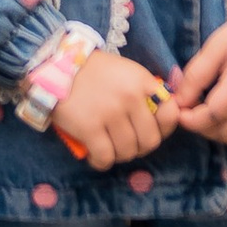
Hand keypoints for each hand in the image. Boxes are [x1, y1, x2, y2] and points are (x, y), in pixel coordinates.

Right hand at [54, 45, 180, 167]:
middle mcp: (130, 97)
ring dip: (119, 155)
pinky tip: (95, 156)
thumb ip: (145, 91)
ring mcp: (110, 113)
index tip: (149, 130)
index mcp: (142, 81)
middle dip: (139, 147)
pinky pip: (105, 158)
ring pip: (128, 152)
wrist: (55, 65)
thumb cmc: (93, 71)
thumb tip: (165, 118)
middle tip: (126, 144)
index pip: (171, 114)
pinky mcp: (89, 127)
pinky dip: (101, 162)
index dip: (163, 128)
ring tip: (108, 147)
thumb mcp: (126, 72)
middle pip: (150, 140)